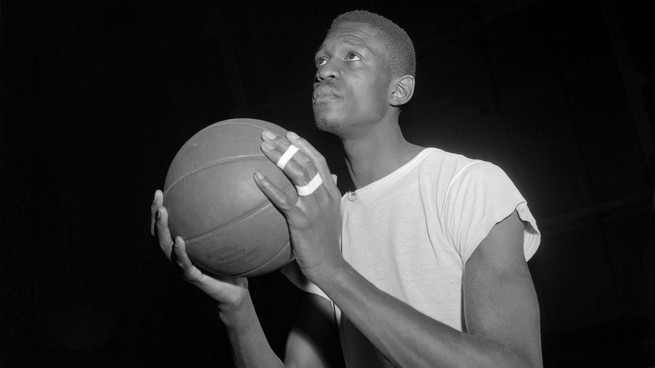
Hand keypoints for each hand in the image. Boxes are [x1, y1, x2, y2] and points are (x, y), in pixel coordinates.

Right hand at [150, 190, 247, 308]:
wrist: (235, 292)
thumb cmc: (232, 265)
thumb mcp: (230, 241)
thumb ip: (227, 223)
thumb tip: (236, 196)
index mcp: (183, 247)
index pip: (167, 226)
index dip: (160, 209)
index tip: (160, 191)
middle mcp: (178, 256)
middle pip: (160, 233)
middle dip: (156, 213)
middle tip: (158, 195)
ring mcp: (182, 267)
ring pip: (166, 247)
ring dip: (163, 229)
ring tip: (163, 212)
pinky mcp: (192, 277)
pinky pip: (183, 264)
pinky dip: (179, 252)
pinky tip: (179, 240)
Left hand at [254, 131, 344, 282]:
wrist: (330, 266)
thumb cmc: (325, 244)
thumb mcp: (330, 216)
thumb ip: (326, 197)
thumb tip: (327, 181)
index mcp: (330, 192)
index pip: (318, 161)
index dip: (303, 145)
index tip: (288, 134)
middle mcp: (324, 194)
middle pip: (306, 161)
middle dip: (286, 145)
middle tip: (267, 135)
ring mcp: (314, 206)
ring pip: (298, 173)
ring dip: (280, 157)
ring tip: (263, 147)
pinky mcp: (303, 219)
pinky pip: (284, 199)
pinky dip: (270, 186)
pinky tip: (256, 177)